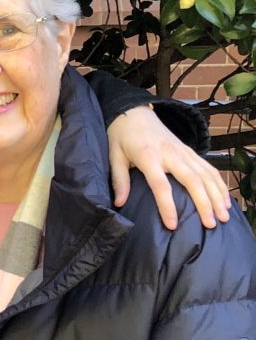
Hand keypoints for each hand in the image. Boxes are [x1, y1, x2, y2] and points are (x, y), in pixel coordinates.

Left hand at [107, 105, 230, 229]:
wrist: (135, 113)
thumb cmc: (122, 138)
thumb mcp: (114, 156)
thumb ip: (119, 179)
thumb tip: (120, 203)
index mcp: (148, 156)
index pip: (160, 185)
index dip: (167, 206)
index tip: (173, 225)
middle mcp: (170, 153)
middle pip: (192, 180)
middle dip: (204, 203)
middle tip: (210, 225)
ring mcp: (183, 151)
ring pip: (206, 175)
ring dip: (217, 196)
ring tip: (223, 217)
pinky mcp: (190, 150)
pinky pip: (209, 168)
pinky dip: (219, 184)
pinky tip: (225, 201)